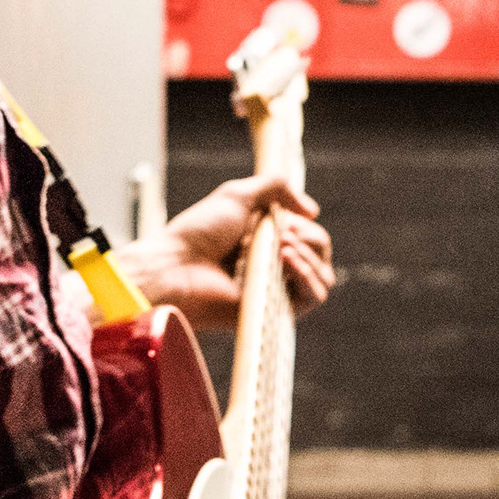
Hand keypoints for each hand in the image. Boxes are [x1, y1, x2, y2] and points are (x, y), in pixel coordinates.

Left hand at [112, 173, 331, 329]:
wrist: (175, 267)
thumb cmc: (198, 232)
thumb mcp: (237, 195)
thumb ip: (275, 187)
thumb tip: (312, 210)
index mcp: (265, 242)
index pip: (309, 236)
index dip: (304, 227)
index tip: (284, 221)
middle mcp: (272, 266)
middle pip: (321, 255)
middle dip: (310, 238)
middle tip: (282, 235)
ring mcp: (274, 290)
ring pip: (323, 277)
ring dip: (310, 256)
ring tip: (281, 246)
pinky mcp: (273, 311)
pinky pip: (313, 298)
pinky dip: (308, 276)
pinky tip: (286, 260)